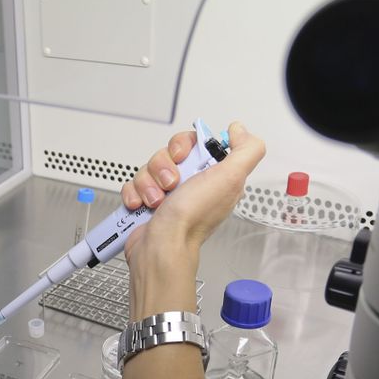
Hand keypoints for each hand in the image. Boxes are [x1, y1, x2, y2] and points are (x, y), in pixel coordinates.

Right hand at [121, 121, 265, 261]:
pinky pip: (133, 184)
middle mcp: (190, 184)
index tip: (183, 157)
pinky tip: (143, 206)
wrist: (162, 247)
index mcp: (212, 176)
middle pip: (168, 153)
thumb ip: (246, 150)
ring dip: (149, 183)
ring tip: (158, 201)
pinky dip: (134, 194)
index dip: (185, 145)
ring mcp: (167, 194)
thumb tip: (239, 130)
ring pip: (149, 168)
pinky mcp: (146, 203)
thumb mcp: (232, 178)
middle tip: (172, 184)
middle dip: (163, 166)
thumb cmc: (193, 219)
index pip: (195, 143)